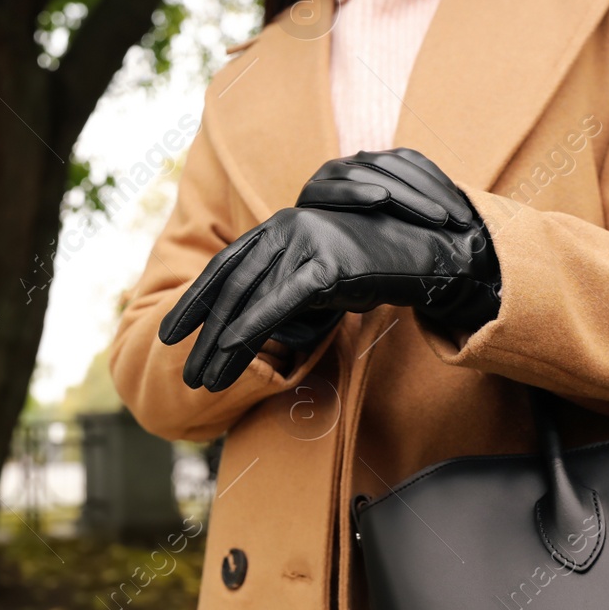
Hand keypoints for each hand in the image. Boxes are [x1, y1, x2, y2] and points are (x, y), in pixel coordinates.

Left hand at [158, 148, 500, 391]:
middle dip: (201, 334)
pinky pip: (278, 304)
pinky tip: (231, 355)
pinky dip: (251, 331)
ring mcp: (305, 244)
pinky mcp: (326, 266)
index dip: (195, 301)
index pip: (225, 267)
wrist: (437, 248)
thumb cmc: (382, 265)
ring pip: (248, 300)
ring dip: (220, 346)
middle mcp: (285, 228)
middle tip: (183, 373)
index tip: (171, 334)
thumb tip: (265, 328)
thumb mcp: (327, 276)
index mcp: (281, 227)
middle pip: (229, 287)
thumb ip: (293, 291)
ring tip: (201, 382)